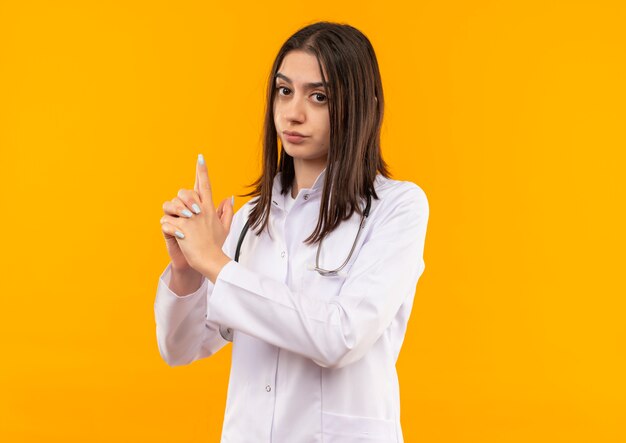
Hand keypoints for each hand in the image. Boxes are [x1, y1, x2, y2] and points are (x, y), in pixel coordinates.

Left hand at [159, 154, 233, 279]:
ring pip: (172, 205)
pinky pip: (167, 221)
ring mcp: (190, 219)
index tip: (200, 157)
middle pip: (185, 192)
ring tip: (178, 224)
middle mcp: (199, 211)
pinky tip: (175, 235)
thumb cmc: (216, 245)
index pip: (205, 185)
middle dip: (181, 198)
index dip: (202, 171)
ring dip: (172, 213)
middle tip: (184, 212)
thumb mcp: (224, 227)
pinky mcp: (181, 228)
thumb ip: (227, 211)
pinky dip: (168, 227)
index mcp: (209, 209)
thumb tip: (229, 198)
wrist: (211, 261)